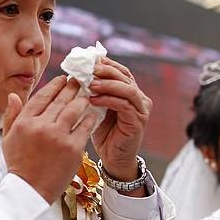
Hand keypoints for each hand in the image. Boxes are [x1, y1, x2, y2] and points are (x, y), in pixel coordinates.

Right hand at [3, 76, 97, 203]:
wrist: (30, 191)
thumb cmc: (19, 165)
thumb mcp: (7, 138)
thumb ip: (11, 115)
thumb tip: (14, 95)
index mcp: (25, 122)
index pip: (42, 96)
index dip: (54, 85)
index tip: (62, 79)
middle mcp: (42, 126)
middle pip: (61, 100)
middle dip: (72, 88)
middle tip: (79, 81)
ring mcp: (59, 137)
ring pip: (75, 109)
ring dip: (82, 99)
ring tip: (87, 95)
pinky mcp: (73, 149)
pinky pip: (85, 127)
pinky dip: (90, 118)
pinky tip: (93, 114)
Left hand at [88, 58, 152, 180]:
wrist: (113, 159)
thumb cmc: (104, 134)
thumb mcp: (97, 108)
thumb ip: (94, 92)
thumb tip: (78, 73)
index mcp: (130, 92)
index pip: (121, 71)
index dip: (106, 64)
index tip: (88, 60)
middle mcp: (139, 98)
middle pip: (124, 76)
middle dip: (105, 71)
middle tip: (88, 69)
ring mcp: (141, 110)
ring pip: (127, 89)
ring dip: (107, 84)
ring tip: (89, 84)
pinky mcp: (137, 121)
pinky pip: (123, 105)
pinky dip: (108, 100)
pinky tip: (93, 100)